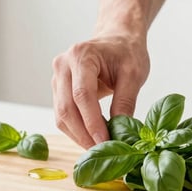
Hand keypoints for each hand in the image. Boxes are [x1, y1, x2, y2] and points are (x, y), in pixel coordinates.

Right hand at [52, 33, 149, 148]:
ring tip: (98, 149)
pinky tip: (92, 138)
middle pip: (66, 107)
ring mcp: (57, 77)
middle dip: (83, 134)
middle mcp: (63, 65)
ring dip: (78, 135)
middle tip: (102, 152)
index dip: (92, 122)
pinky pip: (62, 114)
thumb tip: (119, 133)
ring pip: (61, 115)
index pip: (82, 95)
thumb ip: (125, 102)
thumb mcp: (134, 74)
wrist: (117, 38)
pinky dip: (76, 130)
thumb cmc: (126, 52)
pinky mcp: (57, 89)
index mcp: (81, 55)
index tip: (105, 141)